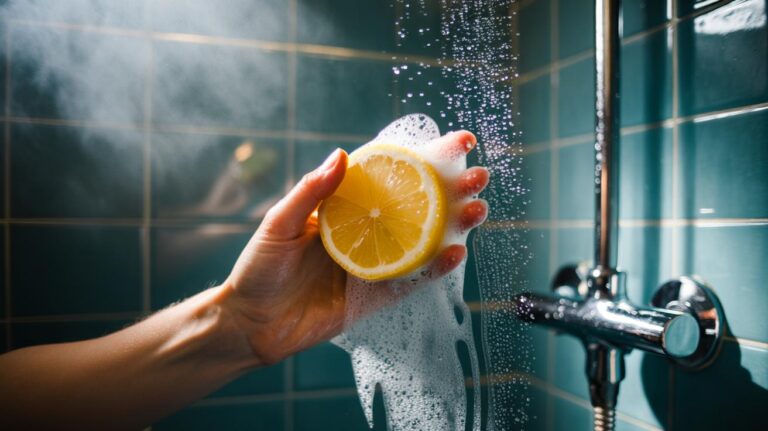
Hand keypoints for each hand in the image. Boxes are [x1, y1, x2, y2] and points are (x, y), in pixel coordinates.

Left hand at [219, 131, 489, 365]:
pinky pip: (411, 281)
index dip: (423, 157)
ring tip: (478, 209)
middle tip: (479, 176)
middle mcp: (366, 231)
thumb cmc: (259, 269)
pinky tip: (456, 253)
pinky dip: (434, 269)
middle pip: (416, 206)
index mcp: (345, 207)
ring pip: (423, 241)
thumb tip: (341, 154)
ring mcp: (374, 263)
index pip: (389, 175)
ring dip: (454, 226)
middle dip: (452, 190)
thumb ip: (311, 191)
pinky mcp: (376, 297)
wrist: (251, 324)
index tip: (455, 141)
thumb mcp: (280, 224)